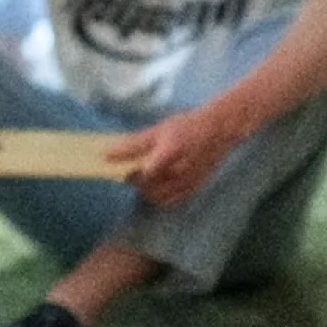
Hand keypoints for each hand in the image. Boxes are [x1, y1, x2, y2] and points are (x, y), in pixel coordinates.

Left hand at [105, 106, 240, 206]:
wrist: (218, 130)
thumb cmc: (186, 126)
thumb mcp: (158, 130)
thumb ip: (133, 144)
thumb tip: (107, 154)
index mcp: (170, 152)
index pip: (143, 174)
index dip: (130, 175)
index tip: (123, 169)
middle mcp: (180, 171)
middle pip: (149, 188)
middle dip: (137, 183)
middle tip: (132, 172)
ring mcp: (189, 182)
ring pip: (159, 197)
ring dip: (148, 191)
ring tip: (145, 178)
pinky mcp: (194, 188)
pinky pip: (172, 200)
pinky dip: (161, 196)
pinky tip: (158, 185)